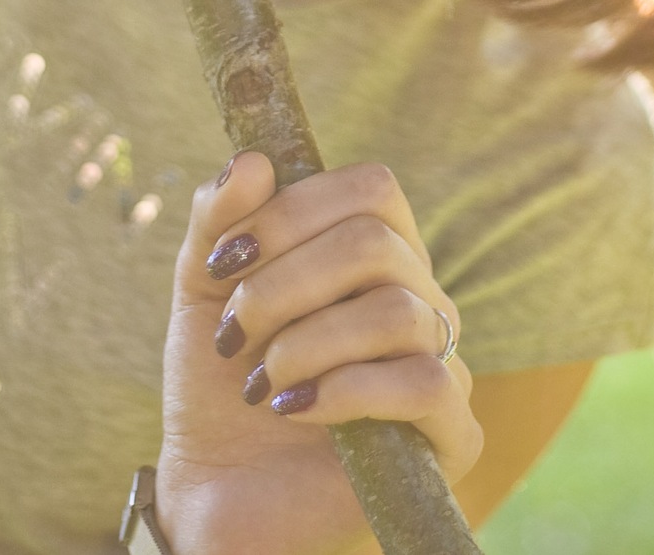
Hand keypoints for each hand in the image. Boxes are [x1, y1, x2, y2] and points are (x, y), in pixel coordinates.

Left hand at [158, 154, 481, 553]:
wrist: (217, 492)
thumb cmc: (220, 384)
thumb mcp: (202, 290)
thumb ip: (218, 222)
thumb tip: (253, 161)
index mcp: (376, 255)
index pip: (371, 188)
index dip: (293, 211)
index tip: (225, 260)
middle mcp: (420, 299)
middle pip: (377, 244)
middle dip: (284, 284)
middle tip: (232, 332)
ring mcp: (443, 365)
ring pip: (397, 313)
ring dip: (304, 344)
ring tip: (259, 383)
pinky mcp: (450, 437)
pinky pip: (425, 383)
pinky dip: (345, 390)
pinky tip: (292, 410)